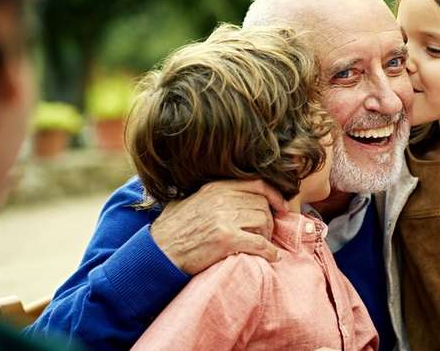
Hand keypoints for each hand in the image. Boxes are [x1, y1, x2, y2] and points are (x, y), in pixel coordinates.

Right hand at [150, 179, 288, 274]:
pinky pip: (259, 243)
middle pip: (262, 205)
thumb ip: (207, 194)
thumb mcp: (187, 201)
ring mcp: (225, 219)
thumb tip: (222, 193)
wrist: (158, 252)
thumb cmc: (171, 229)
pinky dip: (269, 252)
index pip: (256, 183)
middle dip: (269, 220)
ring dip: (268, 236)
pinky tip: (271, 257)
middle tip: (266, 233)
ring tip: (263, 245)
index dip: (273, 194)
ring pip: (263, 222)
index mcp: (215, 187)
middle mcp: (222, 199)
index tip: (281, 206)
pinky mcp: (226, 240)